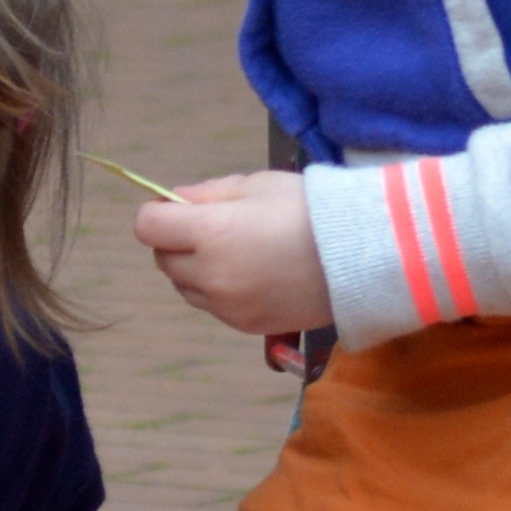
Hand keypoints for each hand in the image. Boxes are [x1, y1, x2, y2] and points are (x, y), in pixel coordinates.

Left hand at [132, 170, 332, 335]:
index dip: (158, 214)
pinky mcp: (245, 325)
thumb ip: (209, 193)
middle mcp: (210, 275)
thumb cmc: (310, 210)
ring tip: (234, 252)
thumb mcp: (258, 185)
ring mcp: (227, 306)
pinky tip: (250, 274)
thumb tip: (175, 199)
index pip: (147, 227)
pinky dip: (217, 291)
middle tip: (210, 228)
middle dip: (176, 241)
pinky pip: (211, 307)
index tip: (177, 209)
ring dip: (194, 269)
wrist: (364, 257)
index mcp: (210, 233)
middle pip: (163, 259)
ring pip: (184, 287)